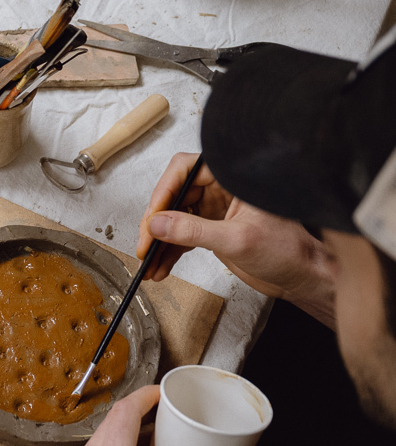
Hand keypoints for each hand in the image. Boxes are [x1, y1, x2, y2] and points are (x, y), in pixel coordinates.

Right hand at [135, 152, 336, 326]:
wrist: (300, 276)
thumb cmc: (287, 251)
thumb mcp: (236, 240)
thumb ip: (194, 231)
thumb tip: (157, 224)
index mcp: (233, 178)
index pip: (186, 169)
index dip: (164, 190)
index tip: (153, 217)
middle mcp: (222, 189)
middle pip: (174, 195)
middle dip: (156, 222)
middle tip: (145, 244)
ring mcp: (215, 210)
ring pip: (174, 218)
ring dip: (158, 241)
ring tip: (148, 262)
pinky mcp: (211, 229)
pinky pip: (181, 236)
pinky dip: (168, 252)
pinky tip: (159, 268)